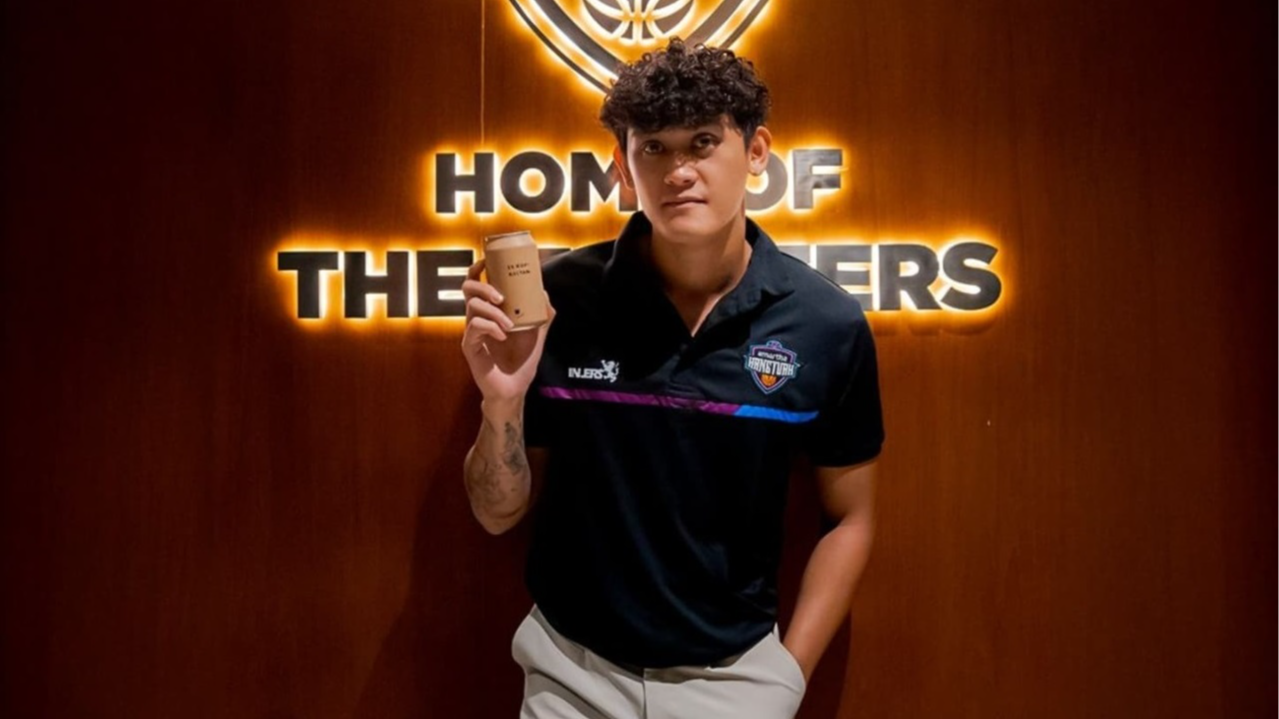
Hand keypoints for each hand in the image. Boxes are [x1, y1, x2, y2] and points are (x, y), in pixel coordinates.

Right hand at [461, 259, 554, 401]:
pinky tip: (503, 336)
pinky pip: (474, 326)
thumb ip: (541, 315)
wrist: (514, 390)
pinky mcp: (469, 346)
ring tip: (509, 325)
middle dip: (485, 287)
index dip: (478, 269)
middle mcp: (477, 318)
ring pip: (472, 307)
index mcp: (490, 312)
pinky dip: (491, 327)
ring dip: (494, 311)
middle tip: (502, 296)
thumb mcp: (536, 335)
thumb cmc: (521, 363)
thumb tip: (544, 293)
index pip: (477, 284)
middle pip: (468, 289)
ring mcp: (472, 332)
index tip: (486, 262)